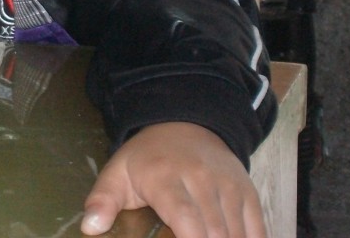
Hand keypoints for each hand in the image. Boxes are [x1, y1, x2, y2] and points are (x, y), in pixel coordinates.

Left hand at [81, 122, 264, 237]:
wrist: (183, 123)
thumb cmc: (147, 157)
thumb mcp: (118, 172)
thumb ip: (103, 200)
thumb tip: (91, 228)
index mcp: (165, 178)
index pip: (185, 219)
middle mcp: (201, 181)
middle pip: (215, 233)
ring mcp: (228, 186)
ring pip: (237, 234)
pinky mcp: (248, 192)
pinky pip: (258, 228)